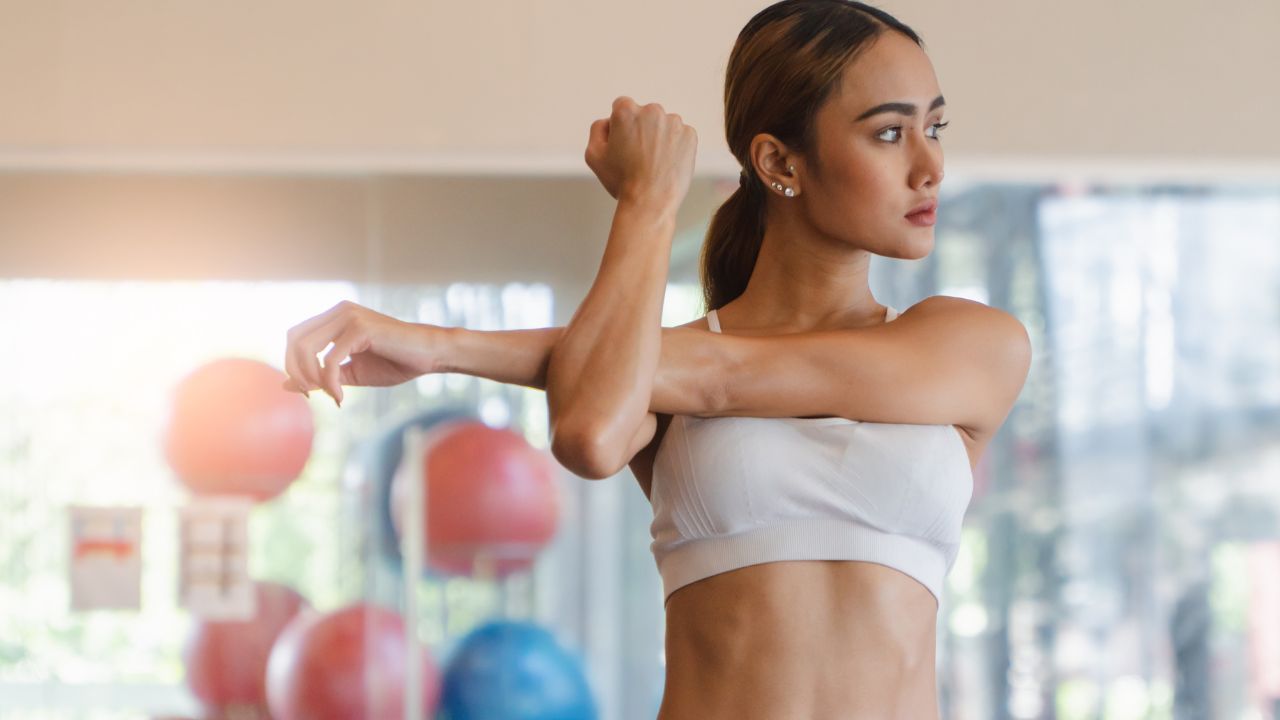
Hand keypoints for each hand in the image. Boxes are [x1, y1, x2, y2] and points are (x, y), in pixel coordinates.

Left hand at [281, 300, 443, 405]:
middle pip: (293, 339)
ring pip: (306, 348)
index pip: (295, 335)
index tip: (308, 390)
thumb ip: (320, 376)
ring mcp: (349, 317)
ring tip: (330, 395)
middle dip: (296, 371)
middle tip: (311, 395)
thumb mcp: (352, 373)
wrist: (430, 355)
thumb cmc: (396, 362)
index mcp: (336, 316)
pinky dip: (329, 383)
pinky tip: (341, 397)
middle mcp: (339, 311)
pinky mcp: (360, 329)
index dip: (292, 364)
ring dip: (311, 378)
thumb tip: (286, 384)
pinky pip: (330, 360)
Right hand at [584, 96, 696, 208]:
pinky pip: (679, 136)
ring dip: (658, 138)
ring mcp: (674, 122)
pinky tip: (666, 164)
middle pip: (644, 115)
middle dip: (641, 130)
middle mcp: (652, 110)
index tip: (623, 145)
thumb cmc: (620, 180)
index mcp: (626, 110)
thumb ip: (598, 128)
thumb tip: (610, 120)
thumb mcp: (593, 154)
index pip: (621, 107)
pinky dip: (674, 147)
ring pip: (663, 125)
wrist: (651, 202)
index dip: (619, 127)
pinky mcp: (690, 135)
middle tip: (637, 157)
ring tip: (653, 163)